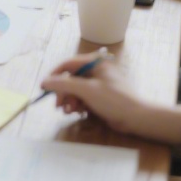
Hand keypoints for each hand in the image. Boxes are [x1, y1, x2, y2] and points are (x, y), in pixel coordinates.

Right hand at [40, 53, 180, 143]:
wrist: (136, 117)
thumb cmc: (113, 99)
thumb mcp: (87, 90)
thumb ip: (64, 84)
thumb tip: (45, 81)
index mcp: (95, 62)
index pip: (68, 64)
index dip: (54, 75)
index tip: (44, 88)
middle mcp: (96, 70)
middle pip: (70, 78)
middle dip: (63, 92)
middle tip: (59, 106)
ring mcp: (98, 84)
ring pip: (75, 90)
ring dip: (70, 100)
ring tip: (70, 111)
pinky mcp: (100, 96)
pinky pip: (83, 97)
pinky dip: (78, 104)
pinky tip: (78, 112)